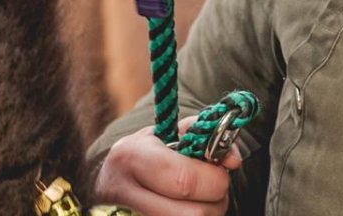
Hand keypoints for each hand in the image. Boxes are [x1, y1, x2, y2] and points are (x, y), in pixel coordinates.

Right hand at [92, 121, 243, 215]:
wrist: (109, 180)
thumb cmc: (147, 154)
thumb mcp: (169, 134)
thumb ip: (207, 137)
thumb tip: (233, 160)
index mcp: (133, 157)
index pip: (184, 180)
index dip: (213, 179)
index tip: (221, 171)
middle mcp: (124, 192)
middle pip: (193, 214)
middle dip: (216, 201)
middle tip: (214, 189)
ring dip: (208, 214)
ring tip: (202, 199)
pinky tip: (188, 209)